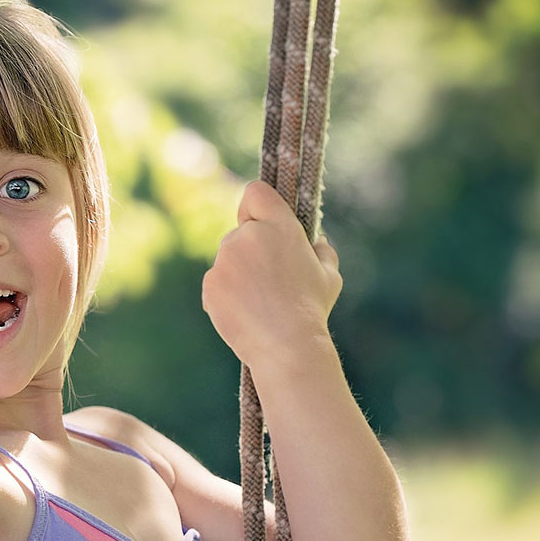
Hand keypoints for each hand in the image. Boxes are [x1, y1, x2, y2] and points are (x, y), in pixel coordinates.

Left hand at [202, 180, 341, 366]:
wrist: (286, 347)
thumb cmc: (312, 310)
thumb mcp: (329, 275)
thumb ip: (321, 251)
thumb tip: (316, 240)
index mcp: (280, 227)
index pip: (255, 192)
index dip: (257, 206)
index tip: (261, 222)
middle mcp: (248, 236)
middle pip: (240, 230)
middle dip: (251, 248)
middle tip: (270, 278)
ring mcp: (225, 260)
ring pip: (227, 257)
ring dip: (238, 272)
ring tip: (259, 300)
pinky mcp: (210, 284)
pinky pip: (216, 281)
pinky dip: (226, 293)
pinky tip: (245, 311)